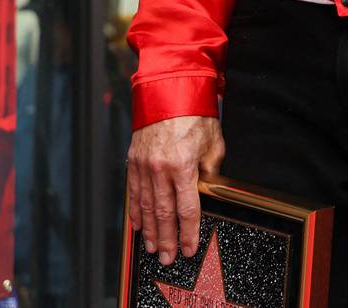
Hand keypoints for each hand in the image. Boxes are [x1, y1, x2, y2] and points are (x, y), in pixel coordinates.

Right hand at [126, 115, 223, 264]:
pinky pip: (133, 192)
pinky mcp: (133, 161)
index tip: (189, 248)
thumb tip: (207, 191)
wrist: (169, 91)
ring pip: (146, 206)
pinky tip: (138, 225)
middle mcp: (159, 168)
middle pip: (163, 213)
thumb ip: (211, 170)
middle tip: (167, 258)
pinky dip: (135, 211)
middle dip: (166, 239)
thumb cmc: (196, 114)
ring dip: (149, 230)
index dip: (188, 232)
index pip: (187, 208)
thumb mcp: (214, 142)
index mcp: (182, 165)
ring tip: (152, 248)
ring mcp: (143, 166)